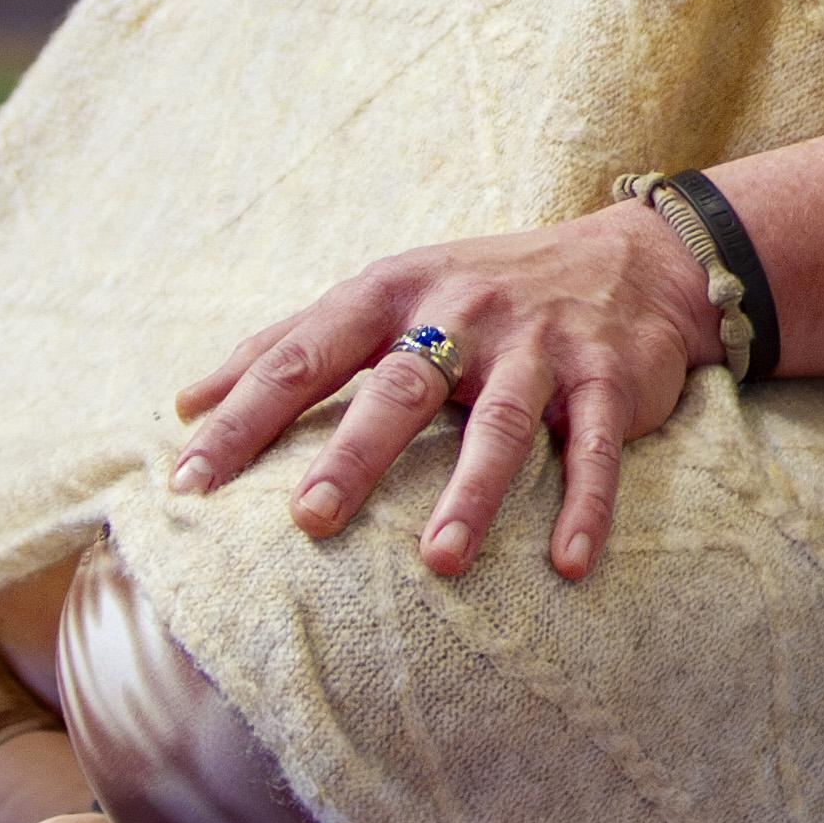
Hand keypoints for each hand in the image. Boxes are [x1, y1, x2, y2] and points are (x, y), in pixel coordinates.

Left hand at [166, 204, 722, 580]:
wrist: (638, 260)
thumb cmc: (483, 290)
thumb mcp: (388, 291)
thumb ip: (291, 340)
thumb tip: (185, 401)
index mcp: (396, 292)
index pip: (307, 353)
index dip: (245, 416)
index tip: (189, 482)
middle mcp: (464, 313)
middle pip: (401, 385)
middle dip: (355, 452)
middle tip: (308, 519)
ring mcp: (540, 344)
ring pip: (500, 420)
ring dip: (473, 491)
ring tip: (439, 561)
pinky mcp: (607, 376)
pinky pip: (593, 445)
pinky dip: (586, 503)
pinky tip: (569, 562)